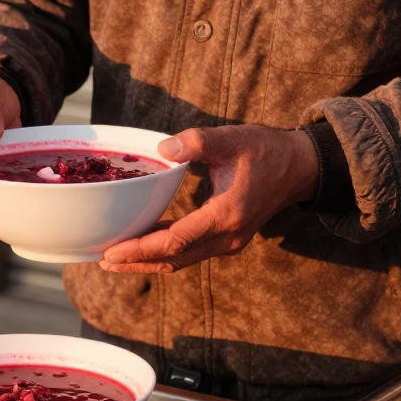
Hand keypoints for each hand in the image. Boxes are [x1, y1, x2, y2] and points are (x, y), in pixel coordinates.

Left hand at [99, 125, 319, 273]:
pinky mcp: (226, 240)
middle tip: (101, 260)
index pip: (174, 242)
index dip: (140, 249)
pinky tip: (142, 245)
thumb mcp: (231, 138)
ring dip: (147, 261)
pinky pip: (189, 252)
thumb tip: (163, 148)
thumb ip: (197, 142)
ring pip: (180, 260)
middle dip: (136, 262)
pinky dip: (163, 252)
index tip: (111, 251)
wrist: (299, 167)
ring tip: (114, 258)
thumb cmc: (265, 150)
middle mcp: (227, 238)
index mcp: (226, 216)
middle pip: (173, 259)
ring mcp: (228, 242)